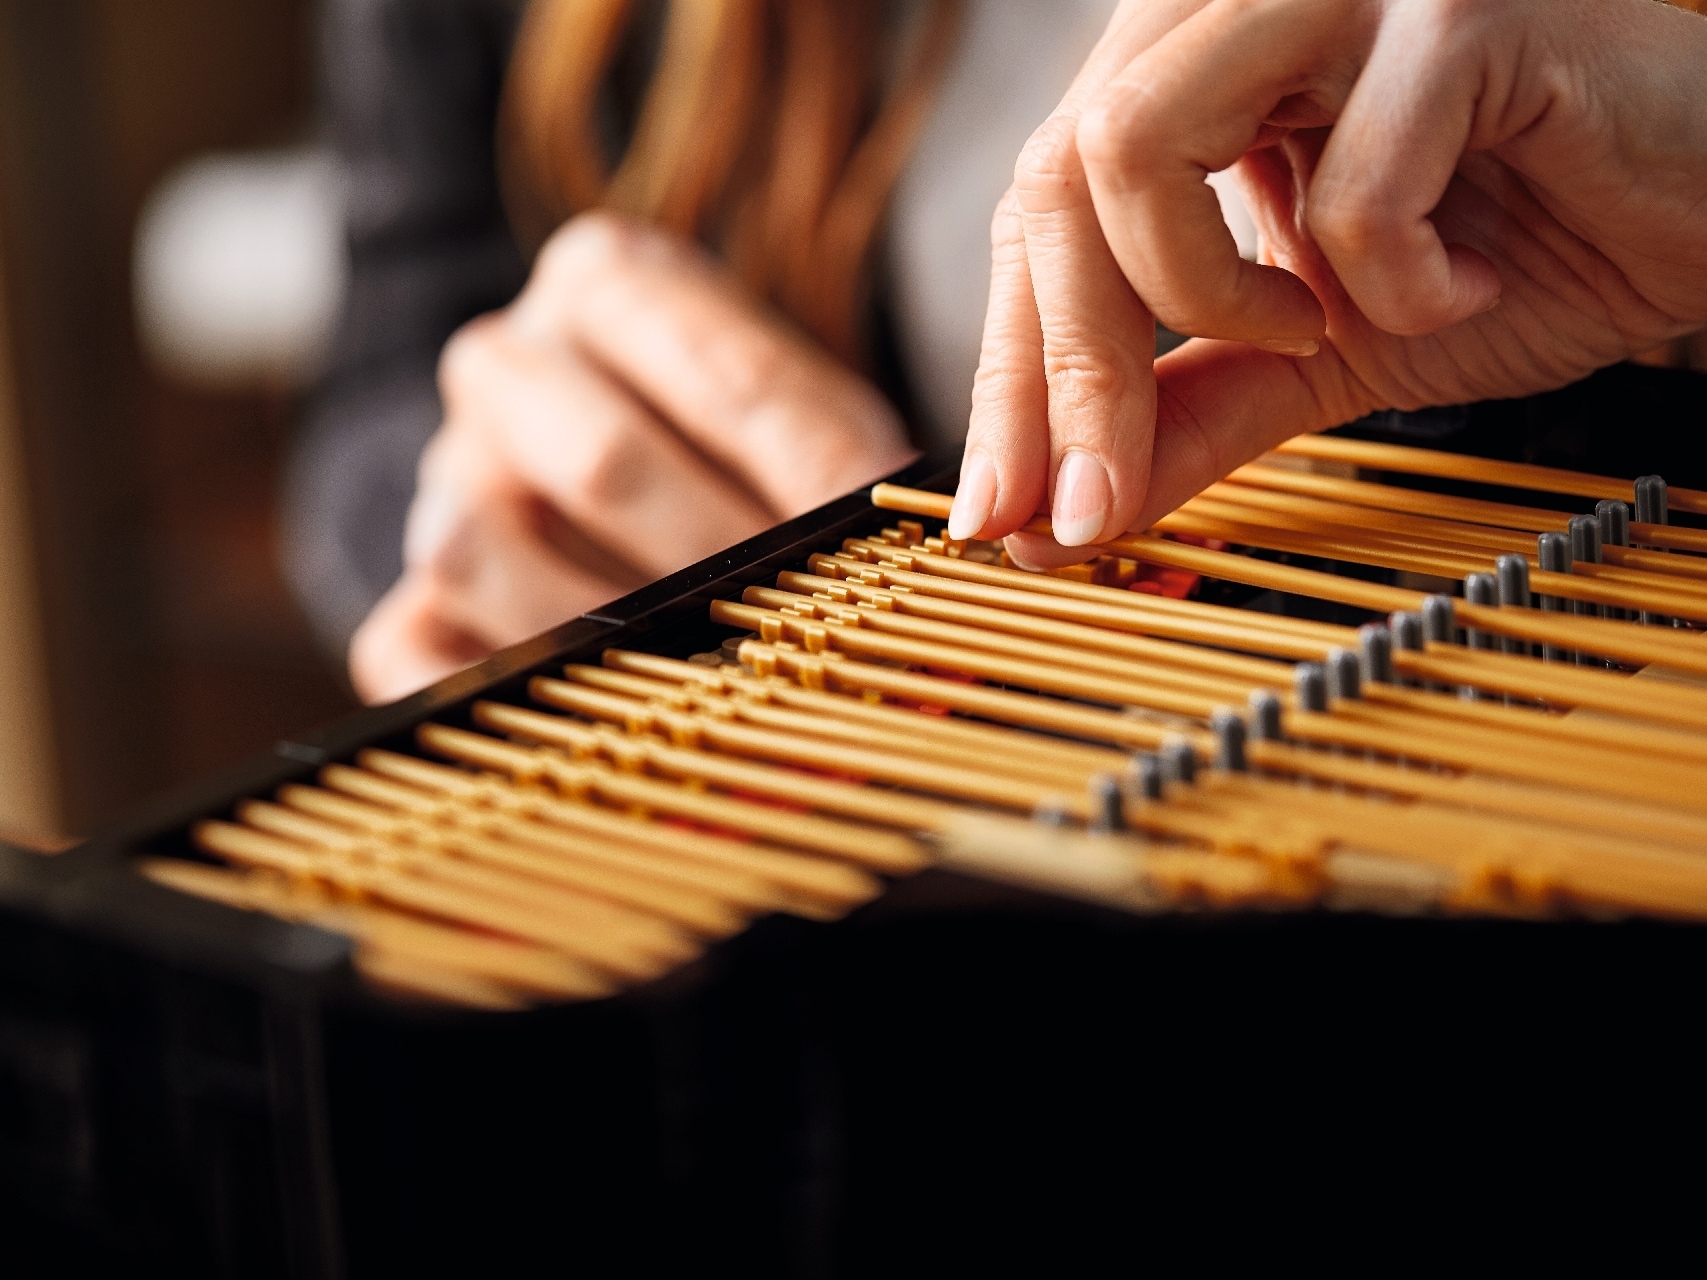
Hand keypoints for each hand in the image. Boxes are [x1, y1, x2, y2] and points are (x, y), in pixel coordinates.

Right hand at [349, 213, 913, 701]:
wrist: (590, 472)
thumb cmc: (732, 443)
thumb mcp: (800, 412)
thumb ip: (834, 450)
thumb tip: (926, 527)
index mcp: (607, 281)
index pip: (731, 379)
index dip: (824, 472)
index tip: (892, 538)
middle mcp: (505, 363)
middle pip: (605, 465)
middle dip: (725, 561)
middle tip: (808, 623)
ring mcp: (441, 478)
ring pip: (479, 549)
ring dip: (609, 629)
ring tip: (711, 673)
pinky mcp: (400, 596)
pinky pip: (413, 657)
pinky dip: (504, 701)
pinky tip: (597, 718)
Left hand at [951, 0, 1706, 567]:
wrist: (1700, 216)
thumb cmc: (1518, 250)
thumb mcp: (1315, 358)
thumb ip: (1187, 414)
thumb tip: (1053, 519)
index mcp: (1188, 70)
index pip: (1034, 214)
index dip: (1009, 374)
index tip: (1000, 515)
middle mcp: (1233, 5)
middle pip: (1056, 180)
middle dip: (1070, 375)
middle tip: (1096, 503)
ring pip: (1136, 143)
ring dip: (1216, 290)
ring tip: (1325, 322)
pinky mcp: (1451, 7)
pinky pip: (1347, 180)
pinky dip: (1398, 275)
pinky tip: (1464, 275)